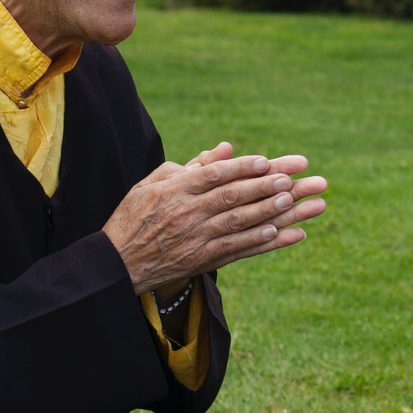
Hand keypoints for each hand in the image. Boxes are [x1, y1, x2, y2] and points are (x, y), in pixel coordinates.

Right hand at [102, 146, 328, 294]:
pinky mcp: (201, 261)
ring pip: (239, 223)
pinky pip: (237, 250)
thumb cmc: (136, 215)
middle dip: (267, 187)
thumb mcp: (153, 183)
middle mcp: (187, 214)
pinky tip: (286, 233)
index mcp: (175, 190)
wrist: (116, 264)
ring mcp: (195, 239)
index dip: (242, 168)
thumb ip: (192, 166)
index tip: (268, 162)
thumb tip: (226, 148)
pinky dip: (262, 242)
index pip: (214, 176)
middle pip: (233, 197)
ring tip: (297, 201)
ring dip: (270, 212)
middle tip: (296, 178)